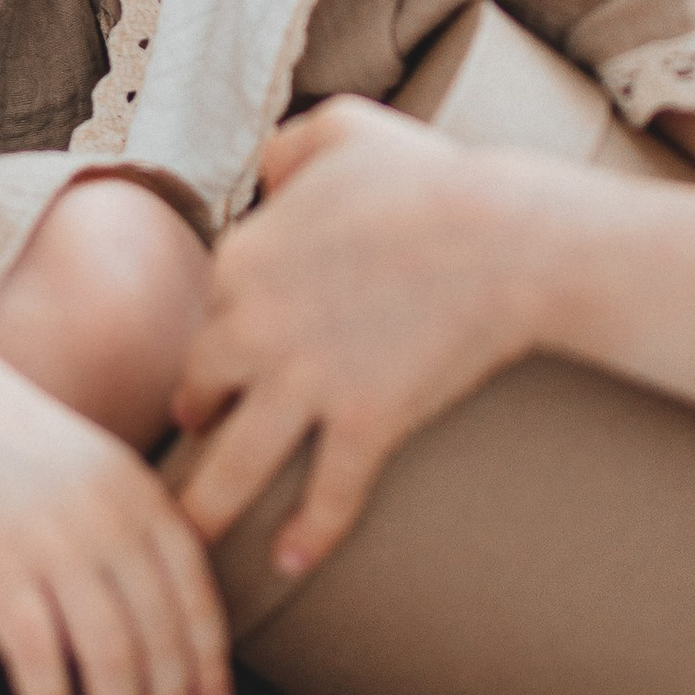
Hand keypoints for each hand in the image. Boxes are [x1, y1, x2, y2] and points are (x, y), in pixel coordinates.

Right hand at [0, 353, 231, 694]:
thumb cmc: (17, 445)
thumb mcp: (99, 470)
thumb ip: (138, 529)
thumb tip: (171, 617)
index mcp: (142, 498)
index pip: (195, 598)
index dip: (208, 664)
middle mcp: (108, 520)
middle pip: (158, 635)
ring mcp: (51, 540)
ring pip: (107, 652)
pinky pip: (33, 649)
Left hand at [173, 99, 544, 573]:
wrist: (504, 237)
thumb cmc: (429, 177)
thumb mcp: (337, 130)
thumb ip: (286, 151)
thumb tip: (268, 178)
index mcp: (240, 260)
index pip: (204, 314)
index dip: (213, 336)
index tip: (211, 364)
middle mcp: (254, 329)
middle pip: (200, 389)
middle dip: (194, 417)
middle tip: (193, 438)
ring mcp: (306, 383)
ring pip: (236, 463)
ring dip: (207, 509)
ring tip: (190, 542)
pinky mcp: (364, 424)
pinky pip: (326, 494)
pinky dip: (308, 535)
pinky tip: (292, 563)